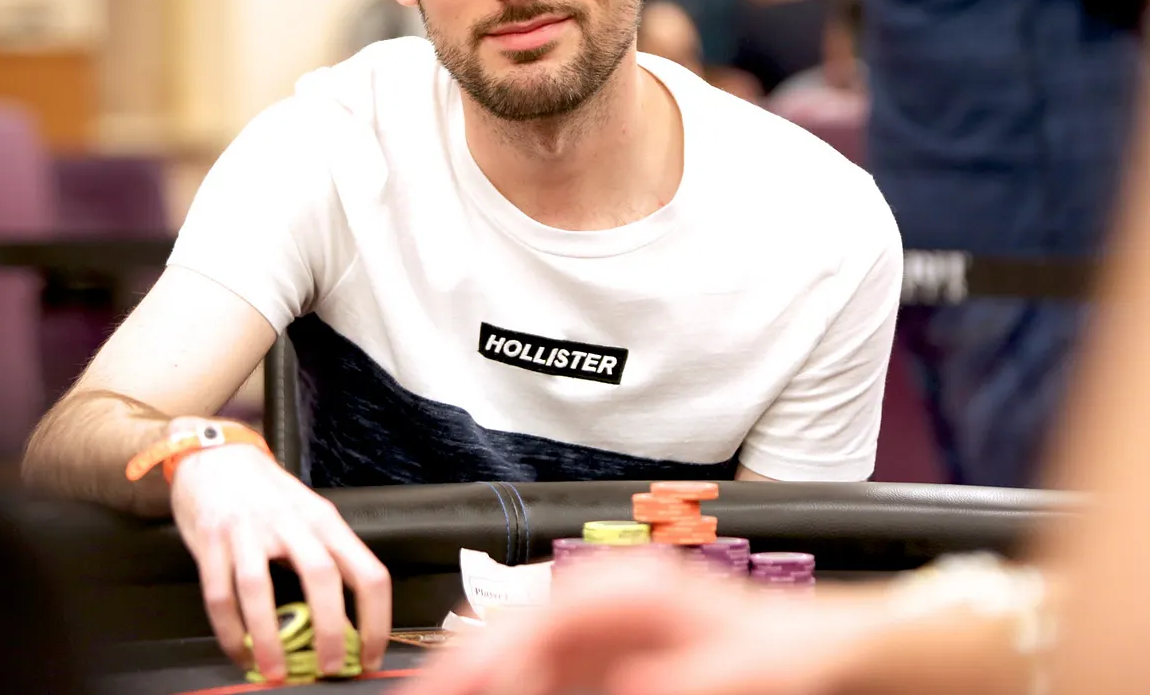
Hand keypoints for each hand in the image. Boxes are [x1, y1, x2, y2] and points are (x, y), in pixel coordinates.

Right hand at [167, 419, 390, 682]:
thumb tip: (345, 624)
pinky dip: (229, 631)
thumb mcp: (307, 513)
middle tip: (329, 670)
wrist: (213, 454)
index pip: (367, 571)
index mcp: (324, 520)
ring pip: (260, 590)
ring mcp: (247, 530)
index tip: (370, 656)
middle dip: (329, 632)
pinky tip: (239, 652)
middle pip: (321, 578)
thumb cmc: (265, 491)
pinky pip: (220, 593)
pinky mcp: (211, 540)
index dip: (375, 620)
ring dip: (269, 639)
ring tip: (275, 672)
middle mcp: (290, 522)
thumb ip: (325, 556)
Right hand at [402, 554, 881, 694]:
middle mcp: (604, 604)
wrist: (822, 650)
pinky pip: (544, 678)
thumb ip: (690, 678)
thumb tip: (634, 683)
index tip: (454, 687)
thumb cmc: (787, 648)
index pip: (537, 621)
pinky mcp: (606, 664)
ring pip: (517, 656)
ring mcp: (601, 634)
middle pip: (511, 633)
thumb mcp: (748, 669)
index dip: (489, 657)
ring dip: (484, 680)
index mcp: (628, 591)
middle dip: (463, 668)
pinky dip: (515, 688)